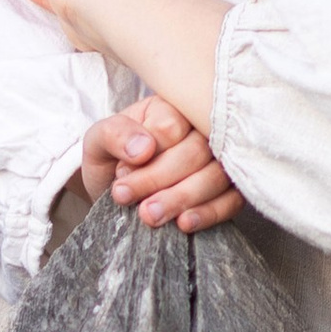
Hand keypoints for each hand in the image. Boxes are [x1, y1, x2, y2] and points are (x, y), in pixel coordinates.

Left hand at [81, 99, 246, 233]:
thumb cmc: (112, 161)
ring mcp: (219, 159)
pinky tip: (184, 223)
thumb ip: (114, 134)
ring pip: (216, 176)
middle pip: (196, 151)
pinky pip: (232, 200)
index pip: (173, 125)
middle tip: (127, 198)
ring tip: (149, 216)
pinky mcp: (229, 190)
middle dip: (159, 179)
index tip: (121, 174)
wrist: (116, 193)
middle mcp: (201, 129)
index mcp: (170, 108)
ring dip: (182, 198)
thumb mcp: (98, 141)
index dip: (149, 153)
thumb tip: (144, 148)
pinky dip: (209, 213)